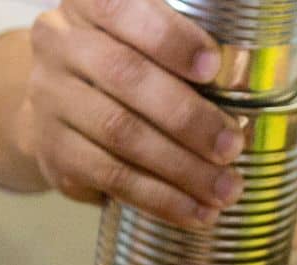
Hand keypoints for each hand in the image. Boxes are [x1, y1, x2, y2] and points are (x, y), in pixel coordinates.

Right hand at [16, 0, 244, 225]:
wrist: (60, 112)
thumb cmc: (123, 69)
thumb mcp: (141, 42)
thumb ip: (179, 52)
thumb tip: (247, 90)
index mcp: (88, 5)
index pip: (121, 8)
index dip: (168, 37)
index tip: (213, 66)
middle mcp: (60, 43)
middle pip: (125, 76)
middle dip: (187, 116)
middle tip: (231, 145)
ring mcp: (50, 97)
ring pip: (119, 132)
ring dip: (180, 167)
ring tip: (223, 189)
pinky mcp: (53, 150)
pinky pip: (111, 176)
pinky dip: (159, 198)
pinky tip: (194, 211)